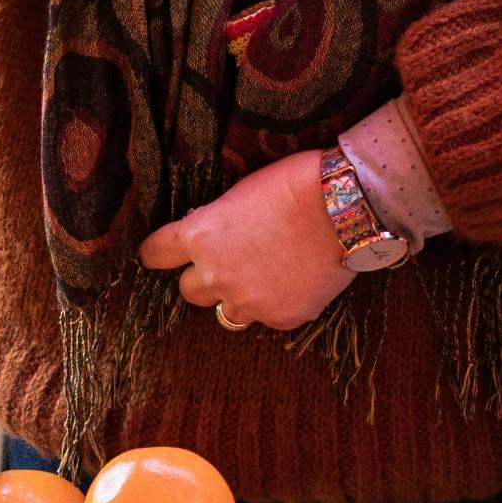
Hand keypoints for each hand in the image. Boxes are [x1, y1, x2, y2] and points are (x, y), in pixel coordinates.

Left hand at [138, 149, 352, 332]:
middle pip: (188, 291)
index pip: (154, 254)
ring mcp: (248, 302)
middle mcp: (216, 275)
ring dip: (236, 296)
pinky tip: (295, 281)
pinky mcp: (281, 318)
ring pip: (225, 313)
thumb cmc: (294, 185)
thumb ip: (215, 222)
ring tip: (263, 276)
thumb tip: (207, 235)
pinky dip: (276, 303)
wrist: (346, 206)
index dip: (157, 253)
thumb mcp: (239, 193)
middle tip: (227, 263)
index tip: (161, 254)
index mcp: (199, 236)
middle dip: (203, 277)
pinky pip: (267, 317)